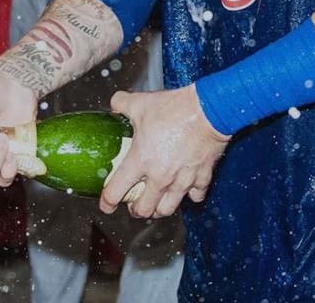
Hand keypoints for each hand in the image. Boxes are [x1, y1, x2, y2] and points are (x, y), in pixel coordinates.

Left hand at [100, 85, 229, 217]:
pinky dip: (189, 196)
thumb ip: (121, 104)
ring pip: (167, 209)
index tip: (106, 205)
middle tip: (132, 204)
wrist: (208, 111)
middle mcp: (160, 177)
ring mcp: (181, 181)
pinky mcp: (201, 178)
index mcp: (140, 161)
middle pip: (143, 210)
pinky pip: (194, 196)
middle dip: (135, 210)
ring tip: (155, 204)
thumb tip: (115, 106)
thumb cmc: (175, 109)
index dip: (107, 202)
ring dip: (159, 209)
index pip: (116, 192)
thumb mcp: (140, 103)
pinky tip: (185, 189)